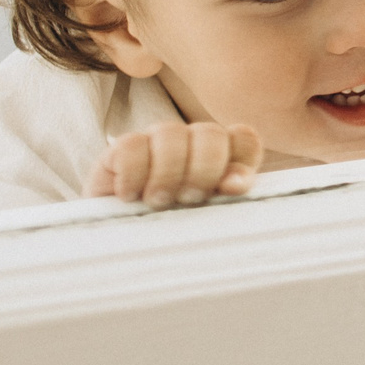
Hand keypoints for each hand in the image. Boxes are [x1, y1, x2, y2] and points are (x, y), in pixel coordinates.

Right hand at [88, 121, 261, 207]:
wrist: (121, 232)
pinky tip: (131, 195)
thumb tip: (236, 183)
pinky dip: (133, 173)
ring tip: (158, 201)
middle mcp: (193, 141)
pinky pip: (131, 145)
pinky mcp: (124, 147)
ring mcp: (158, 140)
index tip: (230, 189)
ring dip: (167, 171)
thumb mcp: (205, 214)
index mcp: (223, 155)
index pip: (244, 139)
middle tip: (189, 198)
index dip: (241, 162)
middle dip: (203, 168)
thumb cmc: (173, 222)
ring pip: (170, 132)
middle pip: (210, 133)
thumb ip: (226, 195)